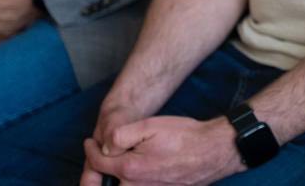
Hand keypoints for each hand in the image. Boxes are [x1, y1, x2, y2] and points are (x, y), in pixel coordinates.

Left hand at [81, 115, 243, 185]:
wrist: (214, 151)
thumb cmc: (185, 136)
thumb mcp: (151, 125)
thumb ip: (121, 135)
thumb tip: (105, 146)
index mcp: (130, 169)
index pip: (98, 164)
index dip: (90, 151)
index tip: (89, 142)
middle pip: (108, 183)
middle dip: (100, 171)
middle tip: (99, 156)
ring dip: (115, 178)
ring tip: (116, 164)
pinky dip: (132, 183)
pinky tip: (138, 172)